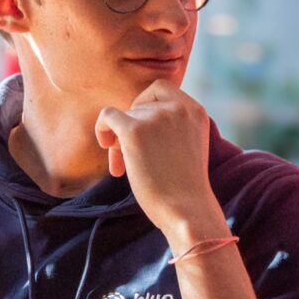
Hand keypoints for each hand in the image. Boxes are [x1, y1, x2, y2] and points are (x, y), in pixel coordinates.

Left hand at [94, 80, 221, 238]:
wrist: (186, 209)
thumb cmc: (183, 187)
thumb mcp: (186, 146)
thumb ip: (169, 126)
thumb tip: (129, 119)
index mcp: (195, 110)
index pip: (160, 89)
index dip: (144, 106)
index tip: (142, 130)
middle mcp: (178, 108)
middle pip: (138, 104)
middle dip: (130, 126)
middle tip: (127, 153)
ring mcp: (156, 117)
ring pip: (123, 115)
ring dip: (119, 140)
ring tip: (125, 167)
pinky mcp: (135, 131)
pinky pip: (107, 116)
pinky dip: (102, 129)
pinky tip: (107, 148)